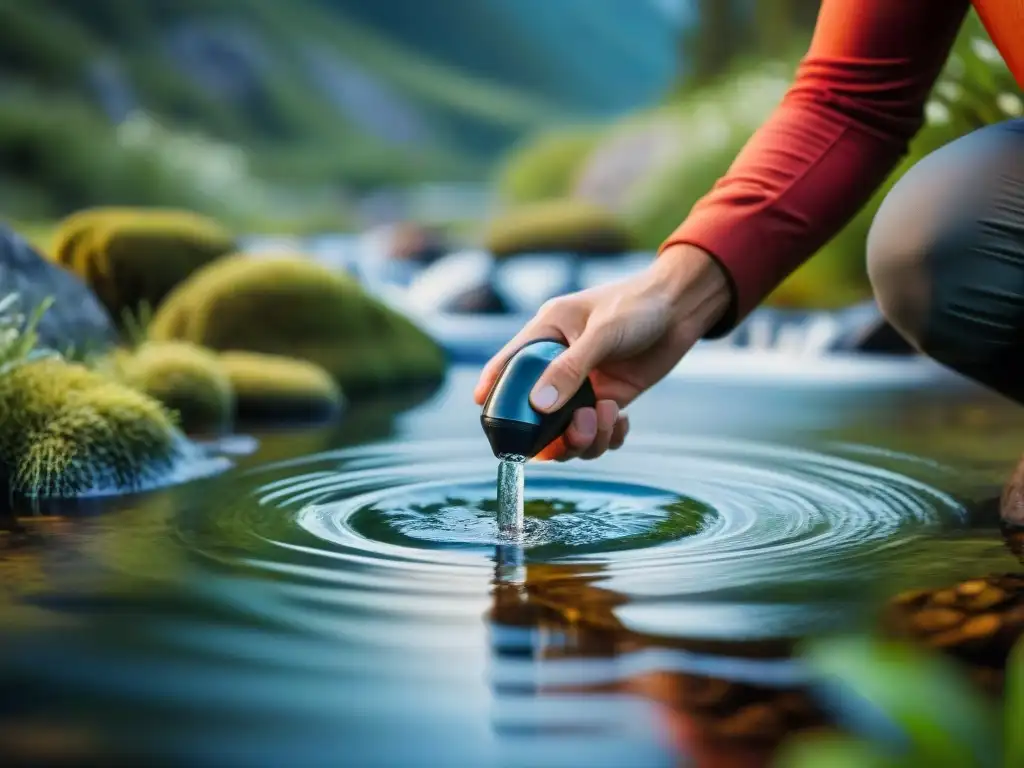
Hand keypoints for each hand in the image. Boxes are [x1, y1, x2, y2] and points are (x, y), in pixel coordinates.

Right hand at [473, 244, 730, 460]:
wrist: (681, 308)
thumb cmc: (638, 304)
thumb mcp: (602, 332)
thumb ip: (570, 368)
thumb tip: (538, 405)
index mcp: (545, 336)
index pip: (507, 366)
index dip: (493, 394)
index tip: (491, 424)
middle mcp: (559, 365)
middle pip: (535, 414)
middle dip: (553, 433)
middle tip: (580, 427)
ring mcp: (583, 386)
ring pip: (566, 432)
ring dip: (586, 438)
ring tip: (610, 415)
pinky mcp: (609, 400)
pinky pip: (597, 435)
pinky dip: (608, 438)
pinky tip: (623, 421)